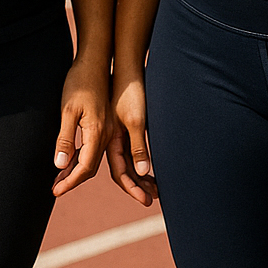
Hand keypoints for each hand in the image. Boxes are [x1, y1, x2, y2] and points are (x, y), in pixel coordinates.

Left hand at [52, 57, 111, 197]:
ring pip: (93, 159)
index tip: (56, 191)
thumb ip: (65, 138)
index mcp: (97, 133)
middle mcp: (106, 135)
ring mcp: (108, 130)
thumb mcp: (68, 111)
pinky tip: (70, 159)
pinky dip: (82, 158)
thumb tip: (60, 165)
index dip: (70, 181)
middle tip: (55, 189)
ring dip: (77, 171)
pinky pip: (95, 149)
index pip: (84, 168)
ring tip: (59, 179)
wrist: (95, 62)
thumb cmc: (79, 83)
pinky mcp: (106, 124)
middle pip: (90, 167)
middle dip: (73, 180)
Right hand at [107, 73, 157, 206]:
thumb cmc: (130, 92)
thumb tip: (142, 172)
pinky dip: (140, 161)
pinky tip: (149, 165)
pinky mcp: (123, 123)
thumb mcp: (136, 120)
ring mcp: (117, 132)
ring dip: (141, 176)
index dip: (133, 188)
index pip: (120, 173)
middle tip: (153, 199)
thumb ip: (138, 146)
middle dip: (137, 186)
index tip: (146, 201)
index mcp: (111, 141)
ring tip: (156, 187)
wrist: (126, 67)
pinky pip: (131, 149)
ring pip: (127, 161)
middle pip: (123, 170)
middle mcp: (112, 139)